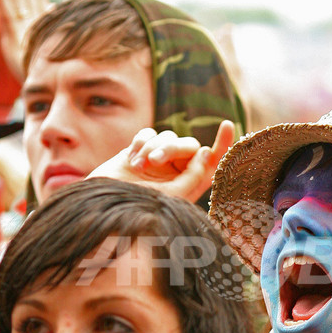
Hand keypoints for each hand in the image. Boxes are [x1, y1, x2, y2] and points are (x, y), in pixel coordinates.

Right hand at [88, 120, 234, 202]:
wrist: (104, 207)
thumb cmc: (140, 208)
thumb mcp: (173, 196)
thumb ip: (195, 175)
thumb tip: (206, 151)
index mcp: (189, 184)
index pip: (212, 162)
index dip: (223, 143)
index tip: (227, 124)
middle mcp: (176, 171)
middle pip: (187, 145)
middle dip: (171, 149)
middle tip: (154, 161)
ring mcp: (157, 160)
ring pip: (168, 136)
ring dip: (152, 148)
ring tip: (137, 167)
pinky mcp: (138, 151)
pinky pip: (149, 133)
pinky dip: (141, 142)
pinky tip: (130, 159)